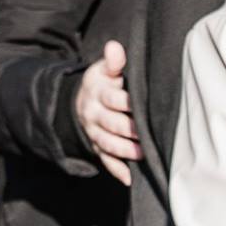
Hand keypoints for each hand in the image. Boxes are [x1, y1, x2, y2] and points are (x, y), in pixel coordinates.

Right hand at [75, 40, 138, 183]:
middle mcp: (94, 114)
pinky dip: (116, 170)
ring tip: (142, 154)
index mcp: (98, 93)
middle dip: (128, 129)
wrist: (80, 101)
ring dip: (124, 150)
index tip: (139, 105)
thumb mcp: (103, 69)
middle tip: (146, 133)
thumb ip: (113, 61)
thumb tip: (115, 47)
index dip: (125, 102)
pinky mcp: (97, 147)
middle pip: (111, 123)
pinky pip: (104, 160)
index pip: (112, 98)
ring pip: (107, 143)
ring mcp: (94, 132)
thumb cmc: (102, 83)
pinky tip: (128, 178)